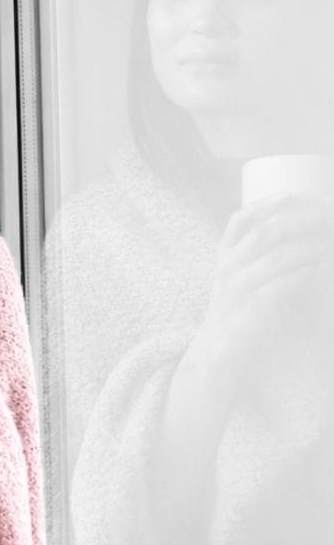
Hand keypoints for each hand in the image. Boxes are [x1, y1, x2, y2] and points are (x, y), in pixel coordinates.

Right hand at [199, 192, 333, 371]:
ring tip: (331, 247)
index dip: (265, 205)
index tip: (292, 196)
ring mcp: (237, 289)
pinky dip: (305, 276)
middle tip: (327, 220)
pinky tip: (320, 272)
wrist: (221, 348)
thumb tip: (297, 229)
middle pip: (264, 233)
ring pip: (278, 258)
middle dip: (300, 222)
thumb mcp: (238, 275)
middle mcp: (228, 268)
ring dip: (312, 250)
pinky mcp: (250, 310)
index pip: (240, 220)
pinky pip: (281, 287)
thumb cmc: (240, 307)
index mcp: (225, 255)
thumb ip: (256, 254)